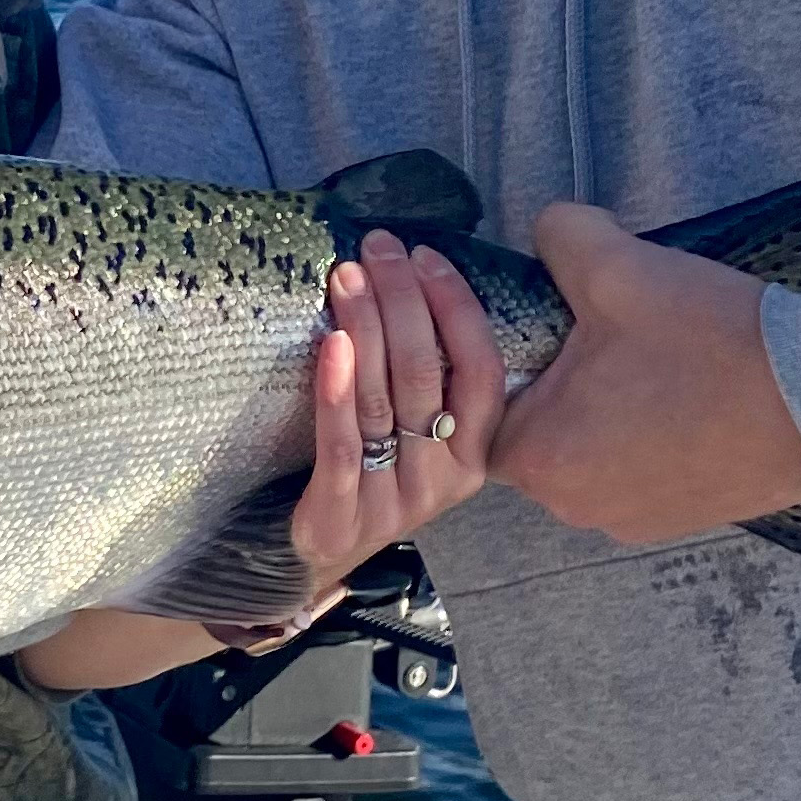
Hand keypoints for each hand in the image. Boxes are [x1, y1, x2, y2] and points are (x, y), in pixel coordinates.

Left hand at [271, 229, 503, 622]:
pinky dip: (336, 392)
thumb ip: (431, 376)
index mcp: (475, 453)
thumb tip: (414, 276)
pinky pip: (342, 447)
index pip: (482, 370)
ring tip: (348, 275)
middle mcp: (443, 478)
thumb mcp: (419, 433)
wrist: (318, 552)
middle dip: (403, 301)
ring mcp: (394, 502)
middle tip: (378, 248)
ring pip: (384, 402)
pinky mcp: (341, 518)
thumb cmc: (374, 470)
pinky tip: (332, 343)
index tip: (425, 254)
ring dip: (367, 328)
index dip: (457, 307)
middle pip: (427, 376)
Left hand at [493, 204, 800, 547]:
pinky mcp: (679, 517)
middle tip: (592, 319)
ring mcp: (630, 520)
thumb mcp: (618, 266)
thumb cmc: (711, 341)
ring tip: (641, 348)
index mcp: (540, 459)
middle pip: (532, 425)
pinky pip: (635, 465)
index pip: (480, 400)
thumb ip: (558, 236)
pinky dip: (642, 426)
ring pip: (586, 445)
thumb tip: (550, 230)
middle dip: (552, 371)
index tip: (538, 307)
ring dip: (599, 399)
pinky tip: (677, 383)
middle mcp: (574, 506)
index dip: (495, 344)